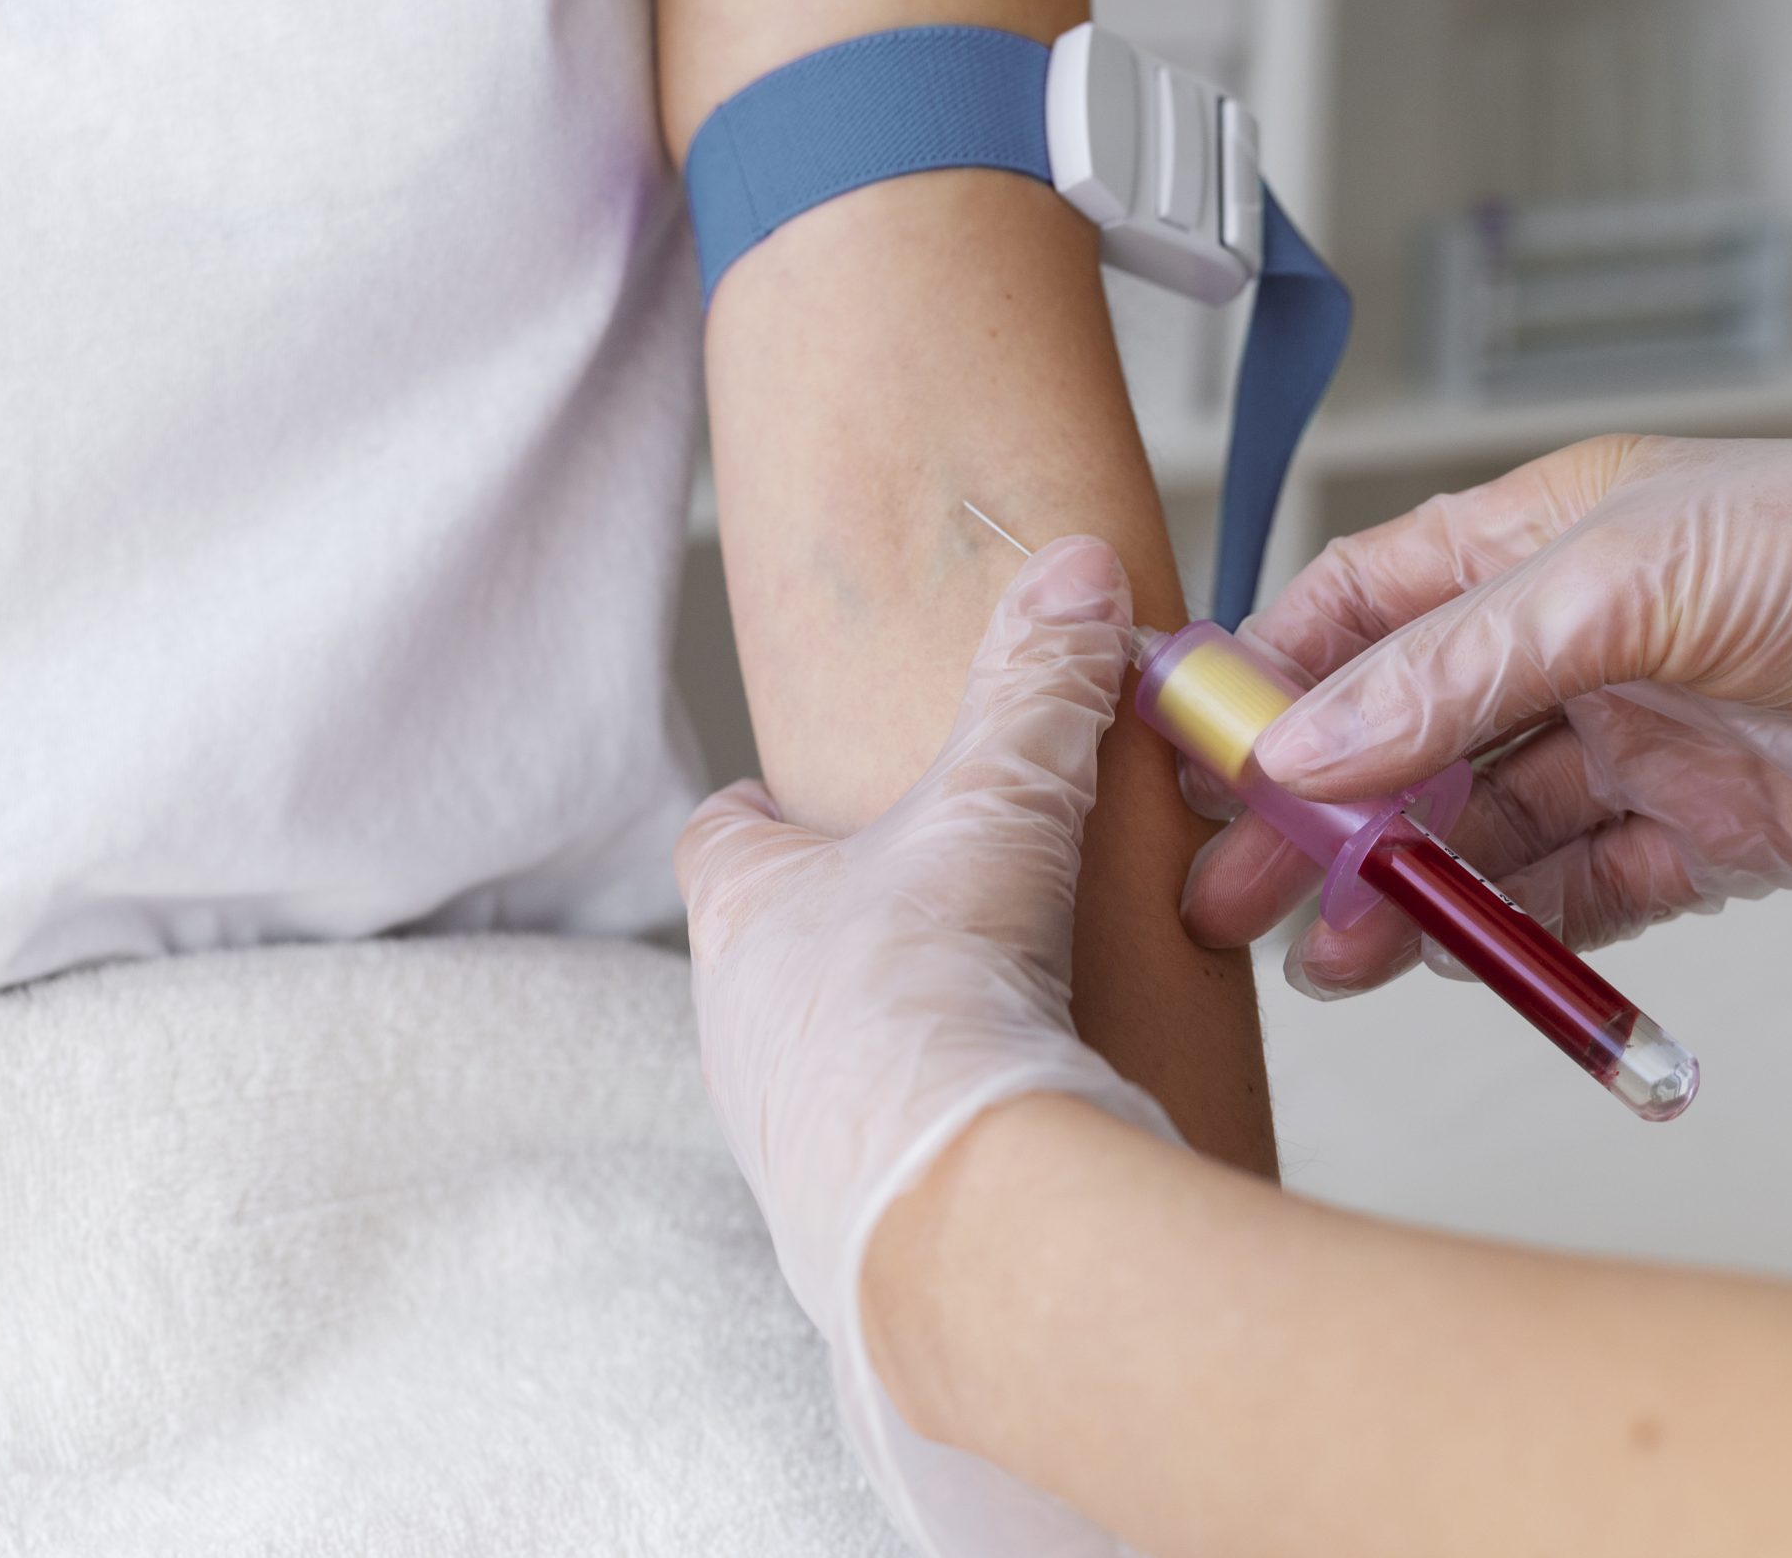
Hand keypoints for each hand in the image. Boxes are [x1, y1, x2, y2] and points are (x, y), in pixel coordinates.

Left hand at [675, 535, 1174, 1555]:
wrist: (943, 1204)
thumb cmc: (931, 993)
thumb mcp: (997, 804)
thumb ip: (1037, 686)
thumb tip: (1073, 568)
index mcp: (742, 912)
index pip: (718, 838)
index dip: (764, 812)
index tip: (811, 799)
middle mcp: (737, 1028)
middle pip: (768, 953)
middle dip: (841, 930)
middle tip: (933, 908)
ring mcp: (779, 1135)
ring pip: (814, 1062)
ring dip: (881, 1039)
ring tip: (982, 1021)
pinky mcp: (839, 1222)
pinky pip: (871, 1158)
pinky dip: (921, 1134)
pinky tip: (996, 1125)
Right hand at [1182, 407, 1791, 995]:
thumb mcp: (1624, 585)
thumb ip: (1454, 670)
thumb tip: (1307, 741)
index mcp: (1534, 545)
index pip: (1359, 608)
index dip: (1269, 677)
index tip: (1190, 753)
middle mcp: (1572, 644)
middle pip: (1400, 739)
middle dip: (1314, 817)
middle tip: (1231, 893)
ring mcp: (1635, 741)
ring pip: (1477, 831)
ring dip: (1400, 894)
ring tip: (1328, 957)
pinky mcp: (1703, 833)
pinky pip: (1577, 894)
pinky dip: (1510, 934)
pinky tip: (1448, 961)